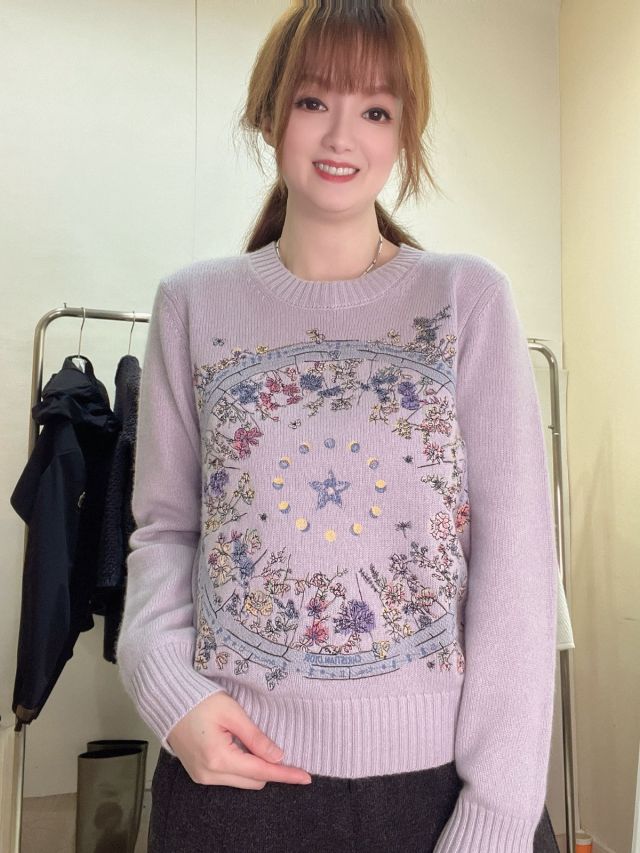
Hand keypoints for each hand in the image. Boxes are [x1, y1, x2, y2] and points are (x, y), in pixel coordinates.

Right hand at [166, 690, 312, 788]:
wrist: (168, 700)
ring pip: (242, 781)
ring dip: (255, 767)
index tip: (306, 777)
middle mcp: (209, 774)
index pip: (261, 772)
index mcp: (219, 758)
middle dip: (271, 769)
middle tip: (285, 752)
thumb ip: (255, 737)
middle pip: (253, 781)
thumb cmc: (199, 700)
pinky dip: (241, 767)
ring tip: (255, 743)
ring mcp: (202, 777)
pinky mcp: (198, 774)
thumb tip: (278, 756)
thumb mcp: (232, 713)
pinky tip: (241, 748)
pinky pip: (229, 777)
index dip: (285, 774)